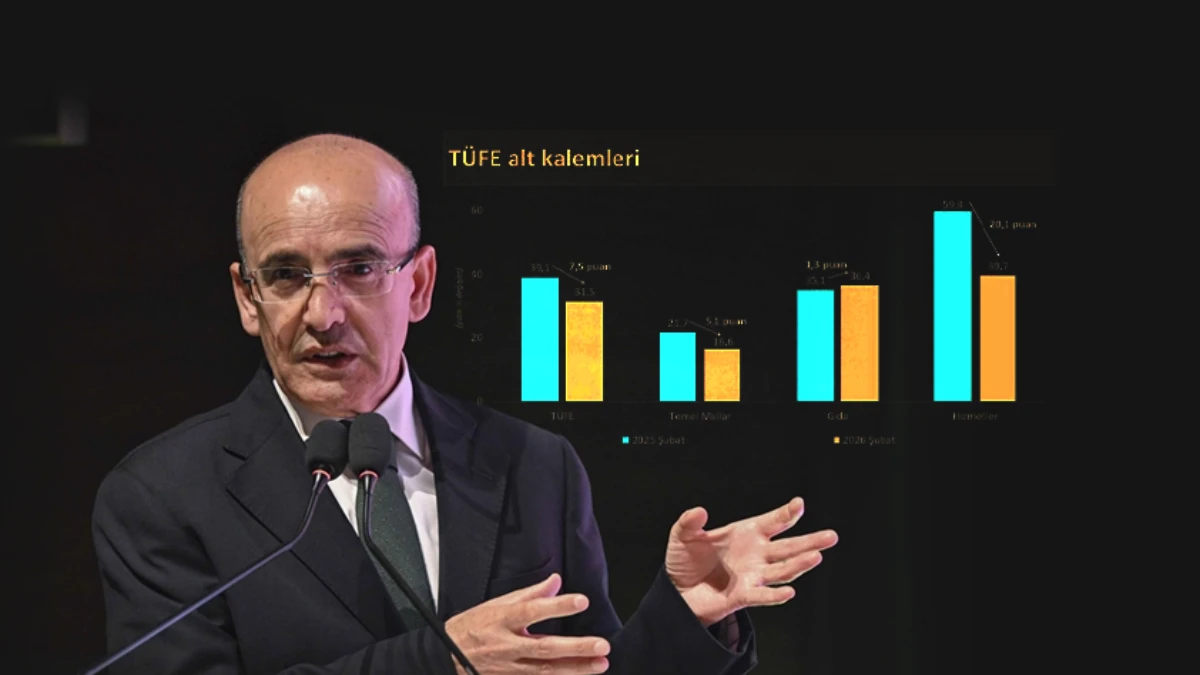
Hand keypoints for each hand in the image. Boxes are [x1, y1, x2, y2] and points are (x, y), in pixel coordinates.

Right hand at [444, 573, 609, 674]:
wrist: (448, 655)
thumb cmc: (474, 626)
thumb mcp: (498, 603)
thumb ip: (530, 594)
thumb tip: (556, 581)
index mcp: (503, 619)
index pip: (532, 610)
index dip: (557, 606)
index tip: (581, 601)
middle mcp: (507, 645)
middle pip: (544, 647)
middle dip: (575, 648)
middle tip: (601, 645)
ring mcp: (509, 667)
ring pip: (546, 671)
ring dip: (575, 669)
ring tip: (600, 664)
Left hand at [665, 497, 837, 625]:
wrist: (677, 592)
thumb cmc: (685, 560)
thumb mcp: (682, 536)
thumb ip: (689, 522)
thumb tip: (699, 511)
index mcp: (747, 533)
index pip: (773, 521)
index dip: (786, 513)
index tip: (798, 504)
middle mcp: (757, 554)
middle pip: (788, 547)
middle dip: (810, 541)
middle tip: (832, 535)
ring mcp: (753, 575)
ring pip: (782, 570)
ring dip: (799, 564)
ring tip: (816, 557)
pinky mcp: (743, 596)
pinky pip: (763, 596)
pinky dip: (775, 595)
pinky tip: (789, 592)